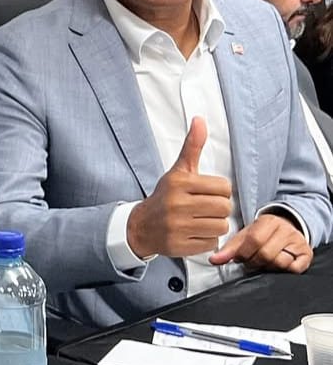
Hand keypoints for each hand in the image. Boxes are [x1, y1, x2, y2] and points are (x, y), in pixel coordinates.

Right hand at [127, 117, 232, 258]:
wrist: (140, 226)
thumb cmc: (165, 197)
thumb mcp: (178, 171)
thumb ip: (192, 146)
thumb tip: (199, 119)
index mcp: (179, 183)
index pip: (224, 188)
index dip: (219, 192)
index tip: (206, 194)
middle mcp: (176, 204)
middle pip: (224, 208)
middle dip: (218, 210)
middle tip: (204, 209)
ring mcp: (176, 226)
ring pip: (220, 227)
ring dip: (214, 226)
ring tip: (200, 222)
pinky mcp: (178, 245)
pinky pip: (210, 243)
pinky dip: (206, 240)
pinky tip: (193, 234)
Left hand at [209, 213, 311, 271]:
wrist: (288, 230)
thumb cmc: (263, 235)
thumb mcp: (245, 236)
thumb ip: (229, 249)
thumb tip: (214, 260)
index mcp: (268, 221)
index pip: (254, 240)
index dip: (244, 253)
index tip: (240, 257)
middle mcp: (285, 230)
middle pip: (265, 254)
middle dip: (255, 262)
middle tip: (253, 260)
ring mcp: (298, 241)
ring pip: (280, 262)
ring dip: (269, 266)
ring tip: (266, 261)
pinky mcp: (307, 254)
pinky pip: (294, 269)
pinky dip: (285, 270)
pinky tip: (280, 264)